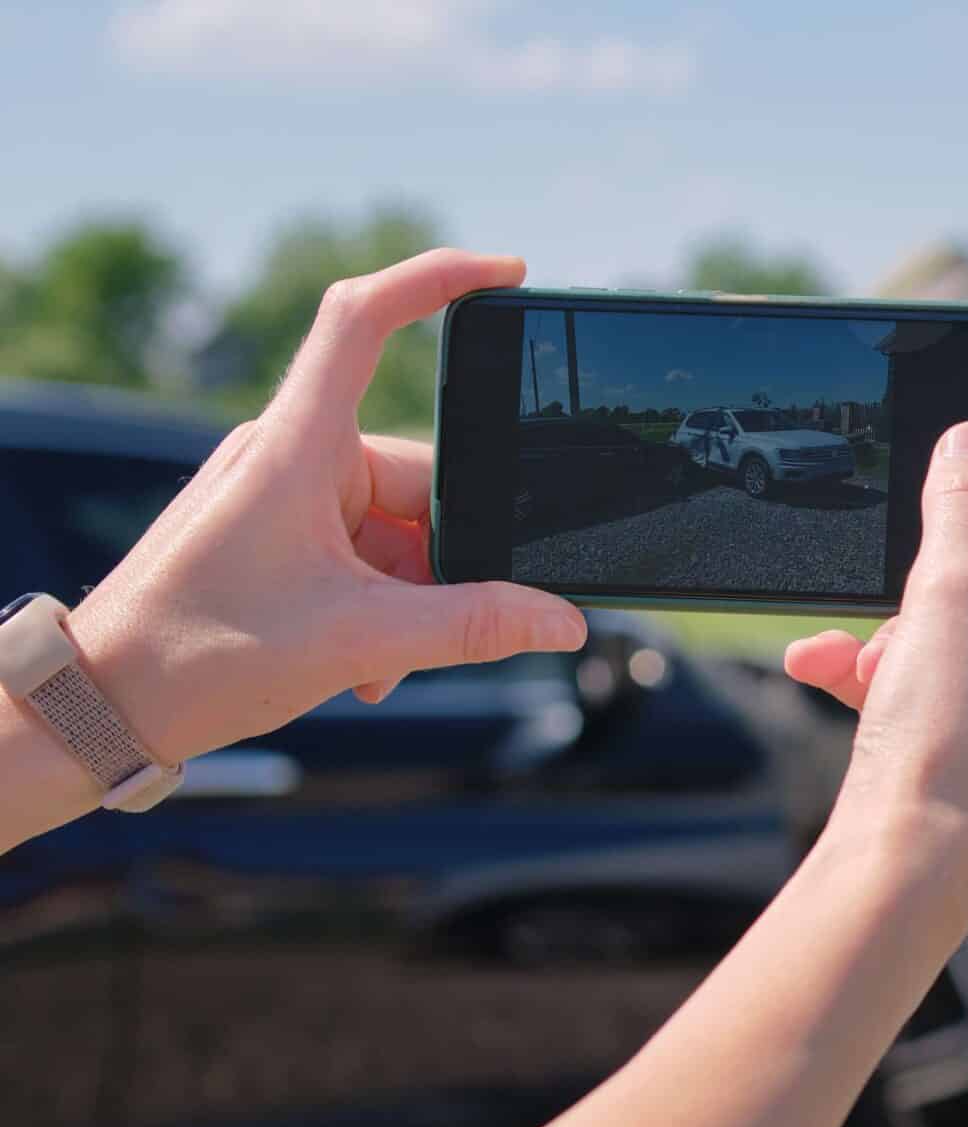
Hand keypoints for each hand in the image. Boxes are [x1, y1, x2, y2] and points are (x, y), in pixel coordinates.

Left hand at [66, 249, 587, 764]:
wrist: (97, 705)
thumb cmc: (196, 656)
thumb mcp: (358, 642)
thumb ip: (474, 626)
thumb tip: (562, 620)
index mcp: (298, 447)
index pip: (364, 320)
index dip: (437, 279)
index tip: (507, 273)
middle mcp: (289, 454)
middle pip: (415, 475)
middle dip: (442, 559)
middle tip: (432, 630)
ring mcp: (280, 493)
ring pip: (394, 526)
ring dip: (410, 597)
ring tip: (382, 664)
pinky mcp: (273, 531)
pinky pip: (361, 550)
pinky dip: (379, 604)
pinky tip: (367, 665)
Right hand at [784, 422, 967, 894]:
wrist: (896, 888)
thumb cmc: (943, 754)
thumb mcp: (948, 609)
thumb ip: (963, 514)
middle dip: (963, 562)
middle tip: (919, 539)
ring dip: (906, 625)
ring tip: (854, 639)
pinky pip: (939, 694)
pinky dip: (886, 673)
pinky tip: (819, 666)